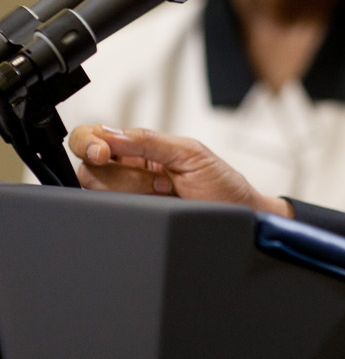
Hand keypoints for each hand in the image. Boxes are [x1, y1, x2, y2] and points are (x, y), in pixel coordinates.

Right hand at [68, 124, 290, 216]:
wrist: (241, 220)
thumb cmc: (222, 185)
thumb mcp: (190, 153)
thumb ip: (149, 140)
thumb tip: (107, 134)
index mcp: (138, 148)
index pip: (92, 139)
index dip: (88, 143)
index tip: (103, 152)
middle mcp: (126, 173)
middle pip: (89, 169)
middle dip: (124, 175)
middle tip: (161, 180)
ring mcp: (125, 200)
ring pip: (97, 194)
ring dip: (135, 192)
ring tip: (166, 194)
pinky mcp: (129, 224)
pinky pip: (110, 218)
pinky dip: (131, 212)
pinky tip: (158, 208)